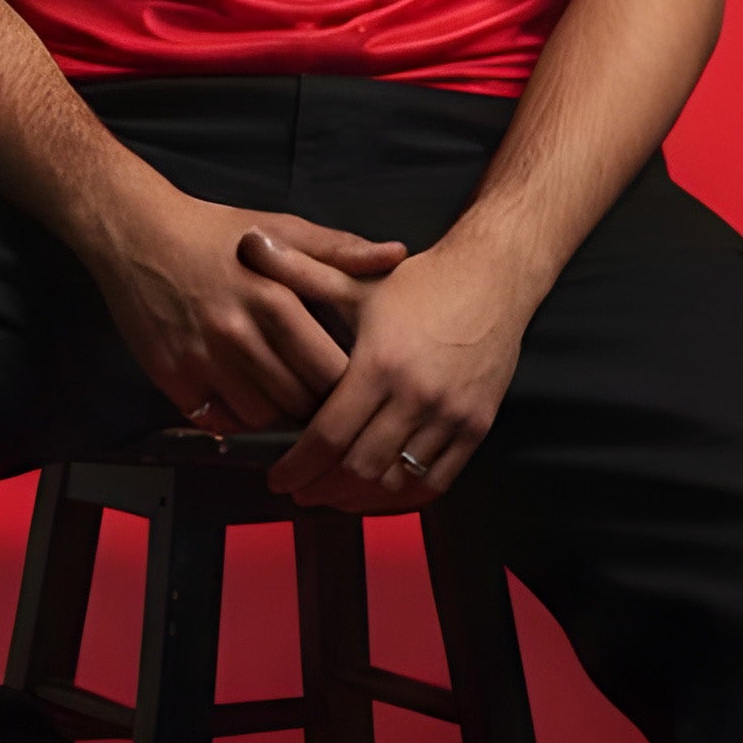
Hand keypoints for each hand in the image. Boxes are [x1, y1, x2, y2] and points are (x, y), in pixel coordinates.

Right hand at [89, 192, 406, 430]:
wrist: (135, 235)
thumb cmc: (215, 232)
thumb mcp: (281, 229)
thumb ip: (339, 250)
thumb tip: (395, 255)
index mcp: (275, 299)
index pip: (331, 370)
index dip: (349, 385)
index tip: (355, 384)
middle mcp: (238, 334)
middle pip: (300, 400)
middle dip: (318, 406)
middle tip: (325, 401)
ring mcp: (203, 359)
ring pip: (262, 416)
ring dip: (278, 412)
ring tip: (284, 394)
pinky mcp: (172, 377)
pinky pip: (219, 419)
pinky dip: (237, 416)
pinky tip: (243, 394)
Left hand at [261, 226, 533, 510]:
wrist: (493, 279)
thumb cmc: (420, 284)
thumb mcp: (356, 280)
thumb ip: (299, 271)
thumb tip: (249, 243)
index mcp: (380, 363)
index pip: (328, 435)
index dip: (297, 466)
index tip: (278, 478)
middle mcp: (416, 394)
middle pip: (359, 468)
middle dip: (321, 488)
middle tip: (299, 490)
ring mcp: (450, 414)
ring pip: (396, 481)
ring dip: (359, 499)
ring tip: (333, 495)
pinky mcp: (476, 425)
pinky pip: (437, 481)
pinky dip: (403, 497)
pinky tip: (379, 493)